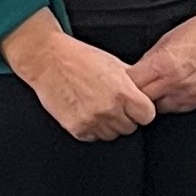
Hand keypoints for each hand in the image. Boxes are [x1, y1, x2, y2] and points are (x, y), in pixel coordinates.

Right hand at [2, 11, 155, 141]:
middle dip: (125, 117)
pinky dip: (92, 128)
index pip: (147, 116)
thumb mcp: (115, 64)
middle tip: (112, 103)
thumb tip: (146, 94)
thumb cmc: (81, 58)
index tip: (135, 106)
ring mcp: (92, 121)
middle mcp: (109, 109)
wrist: (48, 60)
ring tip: (97, 105)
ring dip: (108, 124)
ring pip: (112, 135)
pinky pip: (93, 137)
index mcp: (123, 92)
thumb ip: (133, 83)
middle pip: (130, 127)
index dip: (142, 110)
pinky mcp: (77, 129)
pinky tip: (86, 110)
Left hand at [128, 0, 195, 114]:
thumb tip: (136, 74)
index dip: (124, 84)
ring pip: (158, 108)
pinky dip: (169, 102)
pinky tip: (170, 91)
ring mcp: (188, 93)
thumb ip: (149, 60)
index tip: (120, 83)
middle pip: (142, 100)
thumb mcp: (166, 40)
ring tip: (154, 89)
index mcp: (163, 64)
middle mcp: (175, 82)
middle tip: (133, 91)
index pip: (132, 84)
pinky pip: (176, 108)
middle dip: (135, 96)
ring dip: (153, 101)